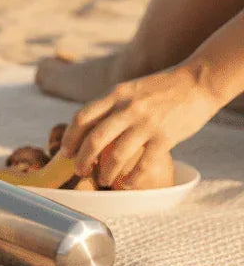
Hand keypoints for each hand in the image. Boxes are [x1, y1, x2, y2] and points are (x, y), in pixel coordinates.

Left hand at [59, 66, 218, 186]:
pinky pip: (144, 163)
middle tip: (80, 171)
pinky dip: (133, 178)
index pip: (82, 117)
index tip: (65, 152)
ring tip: (104, 180)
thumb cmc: (162, 87)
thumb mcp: (130, 89)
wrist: (199, 81)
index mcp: (116, 94)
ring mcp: (147, 123)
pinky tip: (128, 184)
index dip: (70, 138)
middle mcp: (128, 108)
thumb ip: (111, 105)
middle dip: (83, 159)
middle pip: (95, 139)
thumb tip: (89, 126)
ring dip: (106, 172)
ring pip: (117, 155)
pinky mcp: (166, 137)